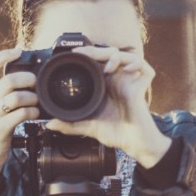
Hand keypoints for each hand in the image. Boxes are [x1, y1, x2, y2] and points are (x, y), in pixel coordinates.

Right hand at [0, 48, 40, 178]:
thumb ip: (9, 91)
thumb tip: (32, 76)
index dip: (3, 55)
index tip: (19, 51)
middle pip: (7, 80)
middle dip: (26, 79)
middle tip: (36, 83)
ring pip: (14, 98)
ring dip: (31, 98)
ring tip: (36, 103)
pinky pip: (18, 116)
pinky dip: (31, 113)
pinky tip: (34, 115)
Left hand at [45, 46, 170, 167]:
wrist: (133, 144)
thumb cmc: (116, 133)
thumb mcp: (88, 127)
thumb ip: (70, 125)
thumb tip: (50, 124)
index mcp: (105, 85)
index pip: (97, 62)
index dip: (88, 53)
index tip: (74, 53)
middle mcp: (118, 80)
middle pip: (110, 55)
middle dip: (97, 51)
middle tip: (84, 53)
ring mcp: (131, 82)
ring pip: (127, 56)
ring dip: (116, 56)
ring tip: (107, 67)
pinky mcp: (142, 87)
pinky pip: (145, 69)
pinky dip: (137, 64)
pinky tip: (127, 70)